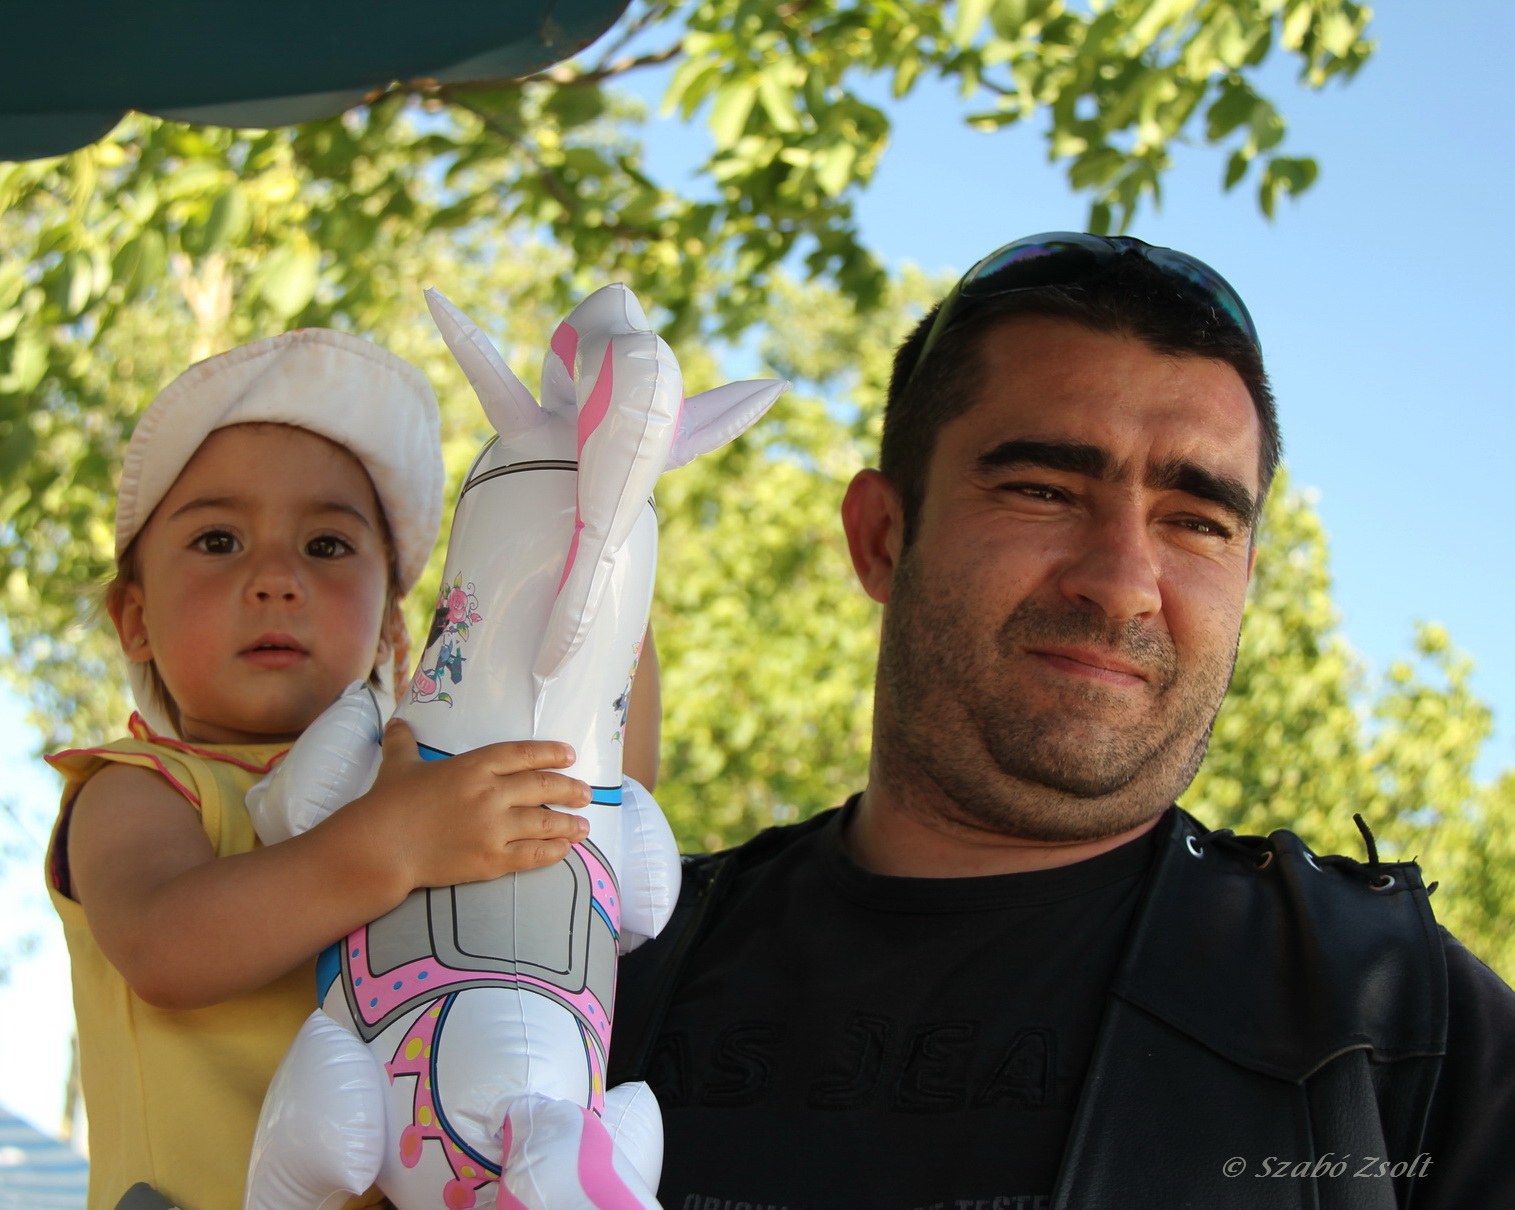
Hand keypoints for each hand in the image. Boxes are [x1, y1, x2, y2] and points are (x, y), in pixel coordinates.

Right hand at [339, 719, 591, 895]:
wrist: (380, 848)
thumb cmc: (388, 804)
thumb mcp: (398, 765)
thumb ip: (403, 742)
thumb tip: (396, 723)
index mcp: (473, 766)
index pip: (523, 754)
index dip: (550, 753)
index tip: (569, 755)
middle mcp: (490, 794)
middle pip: (542, 787)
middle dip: (570, 789)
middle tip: (586, 792)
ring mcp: (494, 828)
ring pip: (545, 822)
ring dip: (569, 824)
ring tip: (584, 825)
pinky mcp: (491, 860)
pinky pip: (533, 855)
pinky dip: (553, 852)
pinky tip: (565, 851)